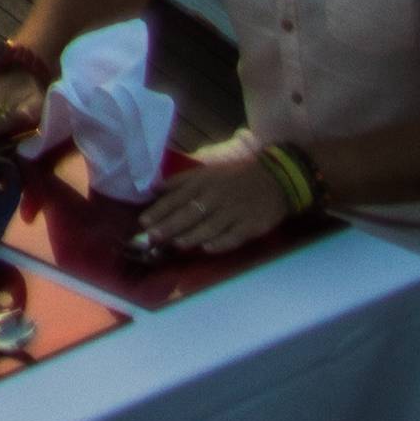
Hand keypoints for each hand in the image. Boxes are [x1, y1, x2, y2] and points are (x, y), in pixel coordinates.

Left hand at [142, 142, 298, 256]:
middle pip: (189, 213)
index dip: (159, 210)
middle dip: (169, 225)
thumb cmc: (235, 176)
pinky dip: (221, 242)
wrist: (276, 178)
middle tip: (151, 237)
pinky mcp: (250, 225)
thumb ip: (180, 181)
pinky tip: (208, 249)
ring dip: (191, 236)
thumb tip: (154, 188)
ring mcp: (234, 211)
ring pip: (209, 226)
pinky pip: (234, 236)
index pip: (177, 198)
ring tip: (174, 244)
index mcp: (203, 182)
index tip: (143, 222)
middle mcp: (216, 196)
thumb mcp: (206, 171)